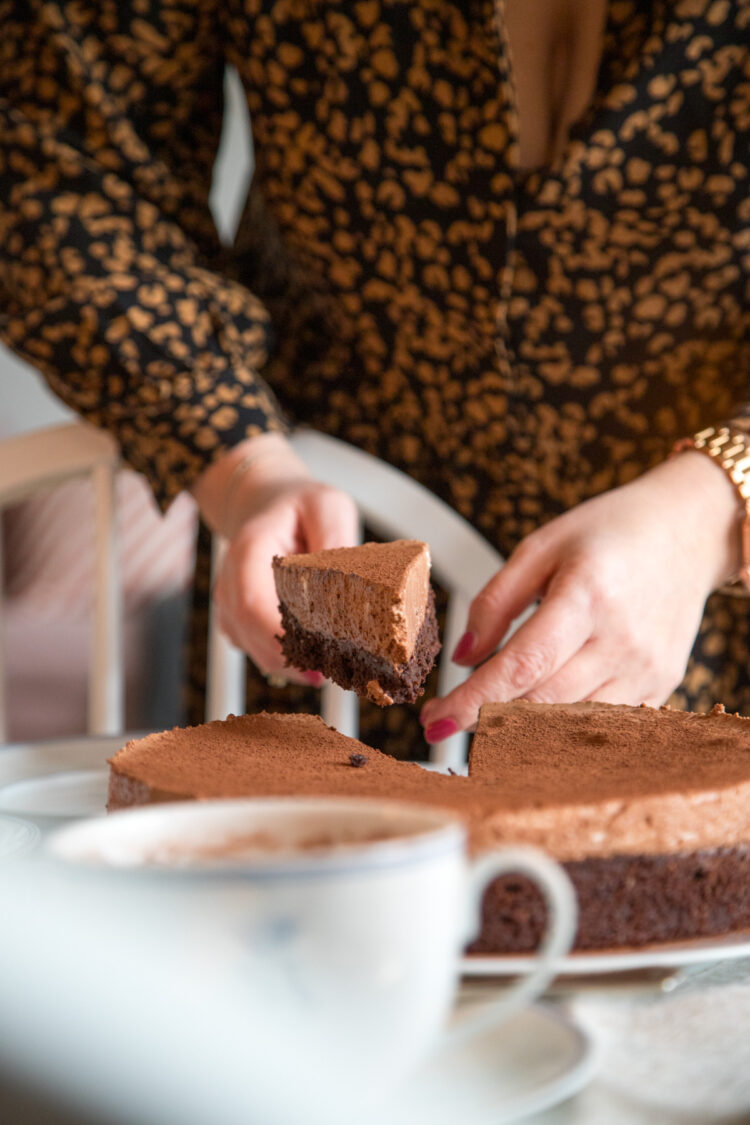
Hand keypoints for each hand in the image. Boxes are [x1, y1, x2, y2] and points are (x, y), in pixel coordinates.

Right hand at [193, 433, 358, 683]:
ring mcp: (230, 602)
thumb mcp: (328, 506)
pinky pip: (256, 649)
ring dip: (288, 664)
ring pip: (252, 648)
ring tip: (328, 668)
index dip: (279, 637)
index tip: (316, 658)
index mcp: (249, 550)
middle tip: (331, 672)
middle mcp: (231, 580)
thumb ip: (335, 537)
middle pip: (250, 634)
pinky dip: (283, 660)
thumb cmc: (302, 505)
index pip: (253, 603)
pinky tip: (312, 659)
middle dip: (290, 660)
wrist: (270, 504)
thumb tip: (350, 579)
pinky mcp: (239, 618)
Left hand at [420, 452, 741, 740]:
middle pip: (542, 703)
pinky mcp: (661, 684)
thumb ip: (496, 601)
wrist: (688, 531)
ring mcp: (646, 668)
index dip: (474, 700)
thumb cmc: (611, 532)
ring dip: (519, 728)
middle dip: (484, 717)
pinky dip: (561, 723)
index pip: (523, 665)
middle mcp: (621, 639)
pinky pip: (601, 720)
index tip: (436, 721)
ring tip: (484, 713)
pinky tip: (534, 711)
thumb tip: (463, 657)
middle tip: (443, 719)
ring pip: (571, 722)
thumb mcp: (542, 546)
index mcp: (587, 595)